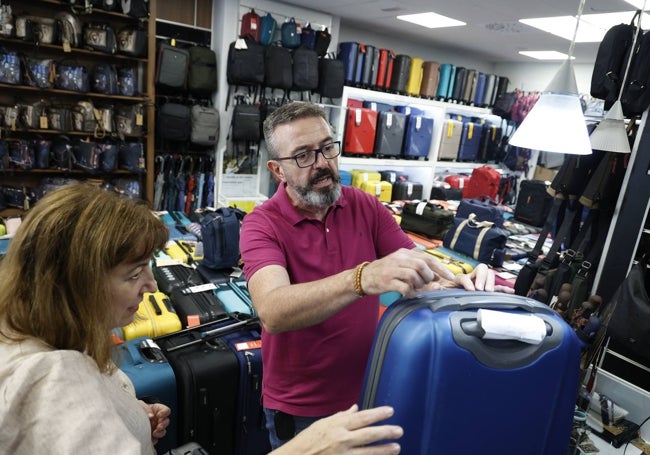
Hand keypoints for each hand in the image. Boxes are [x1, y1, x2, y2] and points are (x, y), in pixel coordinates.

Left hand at [139, 401, 170, 444]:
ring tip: (154, 433)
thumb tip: (151, 416)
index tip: (158, 415)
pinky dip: (153, 440)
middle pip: (166, 422)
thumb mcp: (140, 405)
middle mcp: (159, 419)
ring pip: (163, 431)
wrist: (131, 416)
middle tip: (158, 427)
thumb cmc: (138, 408)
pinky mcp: (151, 435)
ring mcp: (156, 427)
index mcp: (159, 410)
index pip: (166, 411)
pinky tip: (149, 439)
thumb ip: (146, 409)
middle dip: (163, 425)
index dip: (164, 413)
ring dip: (160, 433)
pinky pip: (155, 439)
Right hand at [273, 404, 402, 454]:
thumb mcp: (323, 423)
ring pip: (368, 452)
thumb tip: (355, 409)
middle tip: (399, 431)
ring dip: (384, 450)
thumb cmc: (308, 440)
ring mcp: (342, 454)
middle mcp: (341, 439)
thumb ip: (341, 416)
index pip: (362, 417)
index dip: (378, 414)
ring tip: (396, 447)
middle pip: (369, 434)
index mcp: (337, 425)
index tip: (390, 411)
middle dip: (386, 432)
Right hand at [360, 248, 455, 296]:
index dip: (441, 268)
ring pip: (414, 275)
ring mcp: (392, 270)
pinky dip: (410, 292)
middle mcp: (399, 259)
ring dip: (419, 284)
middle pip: (422, 265)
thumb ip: (418, 268)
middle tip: (427, 283)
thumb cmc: (385, 272)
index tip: (450, 277)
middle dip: (429, 276)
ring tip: (416, 287)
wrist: (363, 277)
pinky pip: (404, 287)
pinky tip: (409, 294)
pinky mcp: (387, 281)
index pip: (427, 258)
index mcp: (404, 253)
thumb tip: (437, 276)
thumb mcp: (402, 265)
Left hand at [425, 263, 514, 293]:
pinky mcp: (486, 290)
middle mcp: (470, 278)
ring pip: (489, 274)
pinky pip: (496, 287)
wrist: (444, 299)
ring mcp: (480, 282)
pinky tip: (510, 291)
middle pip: (481, 269)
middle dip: (482, 278)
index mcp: (458, 278)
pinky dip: (503, 289)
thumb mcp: (436, 291)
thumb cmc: (441, 294)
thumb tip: (435, 287)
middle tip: (481, 289)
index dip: (468, 282)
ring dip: (491, 282)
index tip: (471, 289)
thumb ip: (434, 288)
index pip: (464, 276)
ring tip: (489, 291)